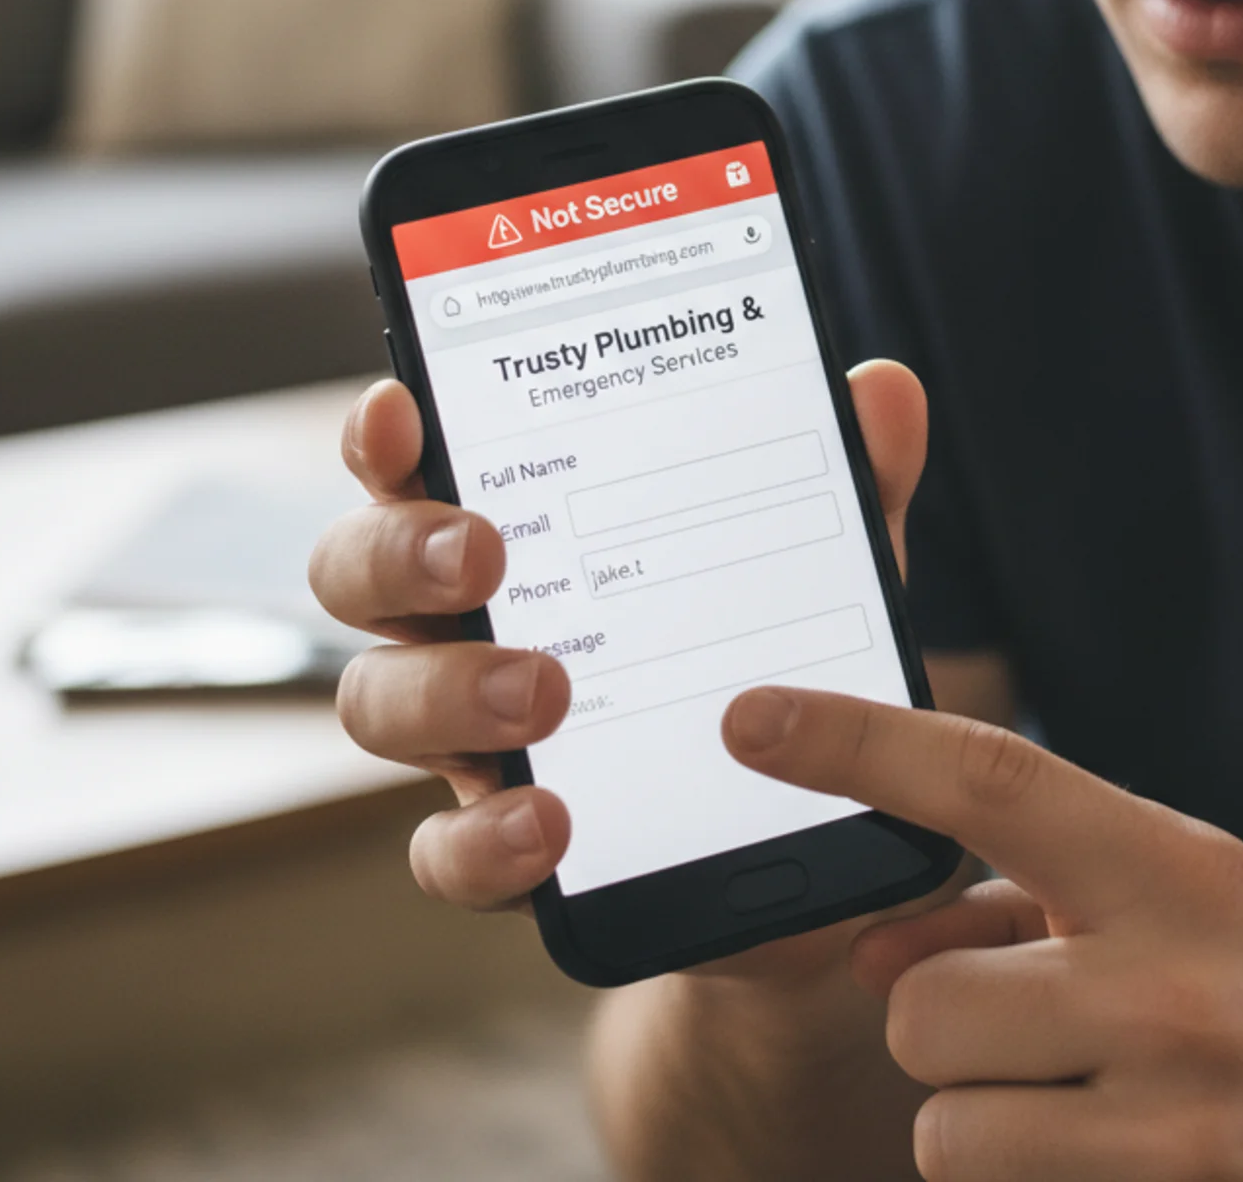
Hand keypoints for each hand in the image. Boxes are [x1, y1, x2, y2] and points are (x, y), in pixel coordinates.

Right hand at [310, 362, 929, 935]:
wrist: (805, 831)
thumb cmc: (776, 653)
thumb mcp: (824, 562)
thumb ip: (847, 478)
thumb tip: (883, 388)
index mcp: (523, 527)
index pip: (416, 463)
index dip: (387, 434)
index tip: (404, 410)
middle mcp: (469, 621)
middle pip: (359, 571)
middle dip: (398, 551)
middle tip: (482, 551)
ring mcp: (473, 735)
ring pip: (377, 703)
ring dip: (444, 691)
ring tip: (545, 691)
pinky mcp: (507, 843)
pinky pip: (443, 853)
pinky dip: (480, 841)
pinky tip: (548, 826)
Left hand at [721, 689, 1242, 1180]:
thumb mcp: (1189, 908)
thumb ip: (1027, 908)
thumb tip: (868, 950)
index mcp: (1179, 873)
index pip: (987, 780)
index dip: (856, 742)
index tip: (751, 717)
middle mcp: (1175, 991)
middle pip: (921, 1007)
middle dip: (945, 1023)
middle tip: (1035, 1025)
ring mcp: (1180, 1130)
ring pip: (946, 1132)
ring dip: (988, 1125)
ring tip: (1091, 1106)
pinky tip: (1120, 1159)